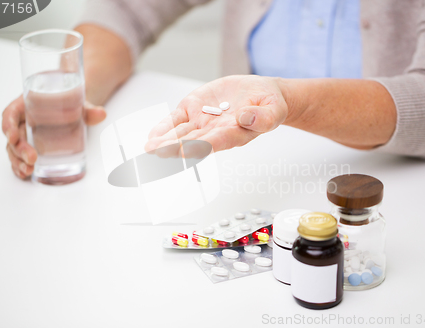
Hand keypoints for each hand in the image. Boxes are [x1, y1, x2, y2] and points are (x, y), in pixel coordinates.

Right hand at [2, 95, 106, 178]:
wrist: (75, 107)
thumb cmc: (72, 102)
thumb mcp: (80, 104)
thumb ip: (89, 110)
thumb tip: (102, 113)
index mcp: (27, 105)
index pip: (10, 113)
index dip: (8, 125)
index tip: (13, 136)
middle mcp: (23, 121)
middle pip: (14, 136)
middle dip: (19, 149)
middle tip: (32, 159)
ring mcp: (26, 135)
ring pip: (14, 149)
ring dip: (18, 161)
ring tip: (28, 171)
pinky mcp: (32, 146)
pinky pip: (21, 157)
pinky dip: (21, 166)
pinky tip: (25, 174)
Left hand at [145, 75, 288, 154]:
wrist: (259, 94)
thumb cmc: (268, 104)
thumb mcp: (274, 109)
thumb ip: (263, 117)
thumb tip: (246, 117)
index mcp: (235, 133)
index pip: (216, 142)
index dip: (201, 147)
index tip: (186, 151)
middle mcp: (215, 131)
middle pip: (193, 141)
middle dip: (175, 148)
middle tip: (159, 153)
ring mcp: (202, 121)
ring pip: (181, 133)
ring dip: (165, 141)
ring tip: (150, 148)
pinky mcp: (193, 108)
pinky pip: (176, 119)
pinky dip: (164, 127)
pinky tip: (152, 137)